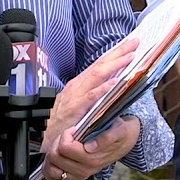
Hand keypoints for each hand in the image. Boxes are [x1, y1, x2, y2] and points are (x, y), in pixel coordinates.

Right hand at [40, 37, 140, 179]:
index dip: (115, 53)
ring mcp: (76, 95)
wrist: (44, 136)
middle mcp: (78, 85)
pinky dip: (103, 88)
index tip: (130, 44)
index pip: (99, 63)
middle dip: (118, 52)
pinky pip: (91, 97)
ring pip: (97, 75)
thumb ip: (91, 93)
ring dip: (114, 65)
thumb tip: (111, 85)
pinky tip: (115, 83)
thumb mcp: (77, 102)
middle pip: (100, 64)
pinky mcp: (75, 108)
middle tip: (135, 42)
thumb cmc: (61, 120)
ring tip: (130, 57)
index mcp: (79, 83)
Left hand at [43, 115, 139, 179]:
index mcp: (93, 158)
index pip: (65, 148)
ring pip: (51, 168)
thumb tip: (90, 147)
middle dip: (58, 142)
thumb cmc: (120, 132)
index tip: (75, 130)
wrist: (126, 141)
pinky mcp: (74, 179)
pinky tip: (58, 158)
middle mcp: (85, 170)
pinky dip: (50, 168)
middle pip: (55, 156)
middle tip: (68, 137)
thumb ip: (107, 138)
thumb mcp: (118, 129)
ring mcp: (79, 176)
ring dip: (53, 154)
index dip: (67, 134)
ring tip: (62, 147)